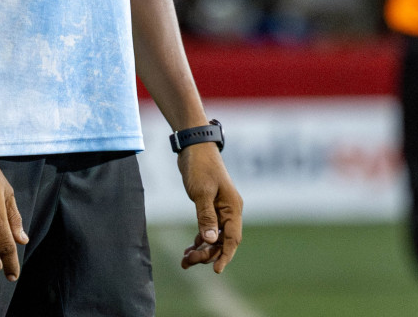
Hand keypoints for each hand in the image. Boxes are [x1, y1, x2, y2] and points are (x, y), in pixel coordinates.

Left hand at [178, 143, 242, 272]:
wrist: (194, 146)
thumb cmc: (200, 166)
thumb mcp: (201, 192)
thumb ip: (206, 217)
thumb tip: (210, 241)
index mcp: (232, 208)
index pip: (232, 238)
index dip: (225, 256)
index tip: (216, 271)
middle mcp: (229, 210)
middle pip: (222, 241)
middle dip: (207, 254)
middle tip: (188, 262)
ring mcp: (220, 209)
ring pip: (214, 236)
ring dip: (201, 249)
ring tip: (185, 260)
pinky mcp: (210, 206)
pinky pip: (208, 228)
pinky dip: (199, 239)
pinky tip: (189, 248)